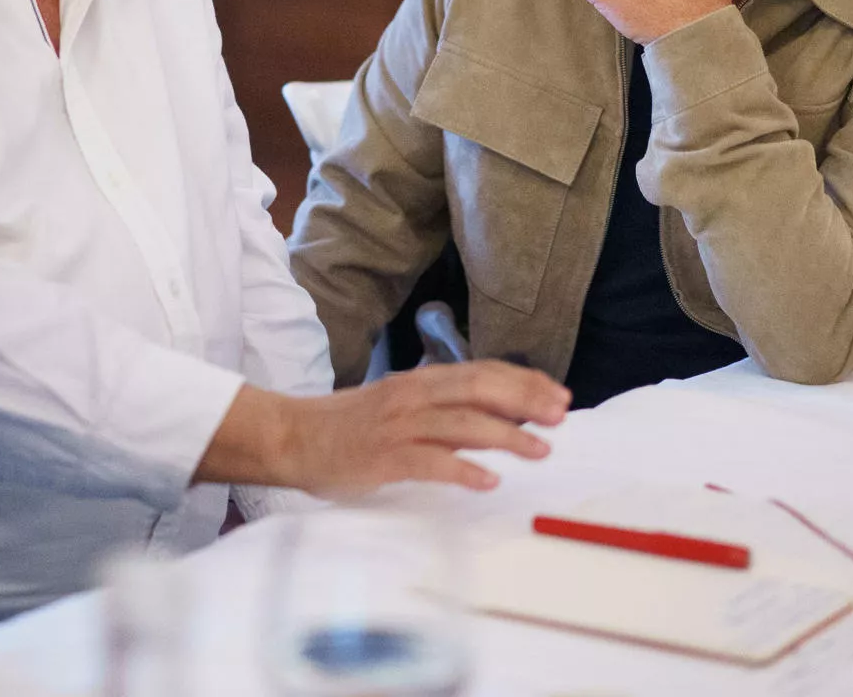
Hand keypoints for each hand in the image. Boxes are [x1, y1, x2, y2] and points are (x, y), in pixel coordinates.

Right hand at [198, 361, 570, 494]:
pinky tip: (488, 480)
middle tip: (561, 416)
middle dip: (525, 400)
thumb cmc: (348, 426)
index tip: (558, 395)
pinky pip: (428, 461)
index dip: (523, 382)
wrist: (291, 436)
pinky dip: (461, 468)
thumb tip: (495, 414)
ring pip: (461, 423)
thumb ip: (440, 407)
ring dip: (506, 435)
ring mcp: (397, 425)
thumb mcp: (398, 405)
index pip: (480, 372)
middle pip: (478, 390)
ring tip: (540, 450)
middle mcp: (412, 396)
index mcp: (418, 381)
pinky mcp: (382, 457)